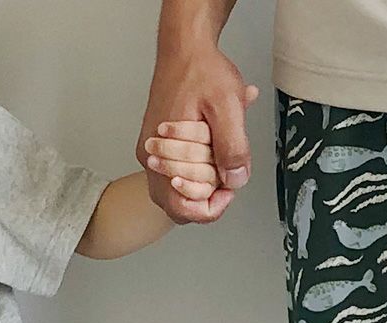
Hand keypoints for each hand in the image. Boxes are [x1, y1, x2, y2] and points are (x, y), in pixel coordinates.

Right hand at [137, 37, 259, 223]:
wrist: (186, 48)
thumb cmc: (202, 71)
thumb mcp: (228, 106)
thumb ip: (233, 147)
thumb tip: (234, 181)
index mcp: (161, 154)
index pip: (185, 210)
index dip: (213, 204)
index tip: (228, 183)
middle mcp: (152, 160)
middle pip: (181, 206)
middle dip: (209, 192)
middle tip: (224, 164)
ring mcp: (154, 154)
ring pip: (181, 192)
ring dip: (204, 181)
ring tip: (217, 152)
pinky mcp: (160, 148)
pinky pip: (181, 174)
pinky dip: (201, 168)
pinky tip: (211, 145)